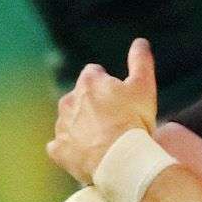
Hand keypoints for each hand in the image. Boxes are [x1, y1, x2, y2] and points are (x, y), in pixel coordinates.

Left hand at [47, 37, 163, 183]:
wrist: (119, 160)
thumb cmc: (133, 122)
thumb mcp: (144, 87)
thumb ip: (140, 61)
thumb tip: (140, 42)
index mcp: (89, 82)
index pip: (94, 73)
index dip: (108, 84)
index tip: (119, 98)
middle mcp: (69, 100)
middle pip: (79, 97)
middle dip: (92, 105)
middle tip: (113, 121)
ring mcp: (61, 125)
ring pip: (69, 121)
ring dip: (81, 126)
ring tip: (101, 140)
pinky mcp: (58, 149)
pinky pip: (59, 146)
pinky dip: (69, 148)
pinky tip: (84, 154)